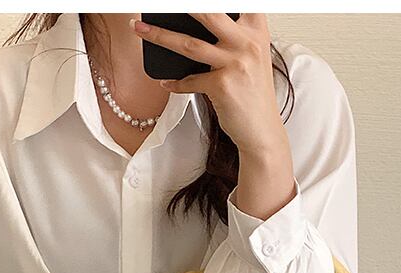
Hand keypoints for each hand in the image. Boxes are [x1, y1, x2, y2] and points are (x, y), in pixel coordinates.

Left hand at [130, 13, 286, 156]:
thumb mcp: (251, 59)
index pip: (237, 2)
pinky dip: (175, 83)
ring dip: (159, 35)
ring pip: (189, 44)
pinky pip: (189, 81)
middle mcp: (248, 44)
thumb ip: (232, 38)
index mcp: (256, 32)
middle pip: (208, 13)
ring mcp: (235, 64)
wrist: (262, 132)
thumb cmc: (252, 95)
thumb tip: (192, 25)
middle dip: (178, 6)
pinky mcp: (222, 86)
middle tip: (156, 2)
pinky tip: (166, 83)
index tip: (188, 0)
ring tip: (139, 28)